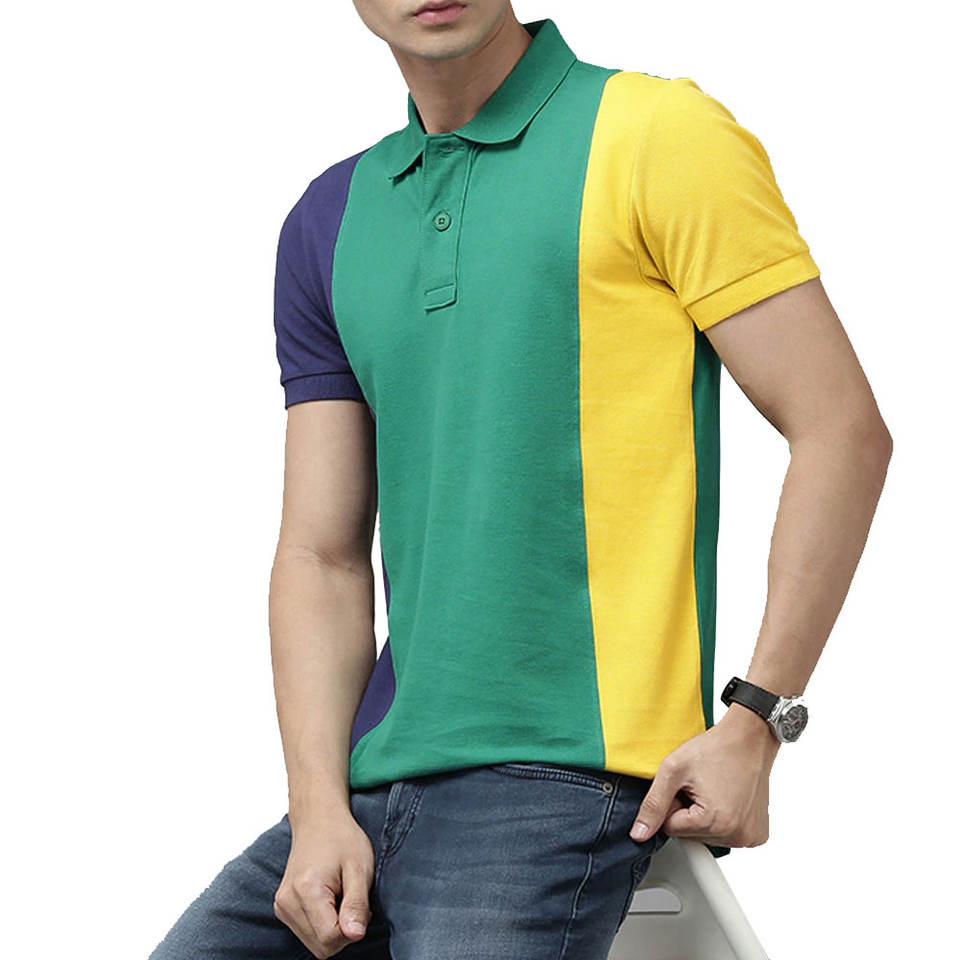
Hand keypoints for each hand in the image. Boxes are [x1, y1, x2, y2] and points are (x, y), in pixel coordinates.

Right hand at [273, 809, 375, 958]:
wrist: (318, 819)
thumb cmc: (341, 838)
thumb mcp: (360, 867)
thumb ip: (357, 904)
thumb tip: (356, 936)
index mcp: (306, 891)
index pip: (331, 939)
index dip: (352, 928)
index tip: (360, 905)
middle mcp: (287, 902)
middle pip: (322, 947)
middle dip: (343, 932)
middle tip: (352, 899)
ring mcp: (282, 906)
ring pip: (314, 945)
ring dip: (333, 929)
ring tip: (340, 896)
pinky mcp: (282, 908)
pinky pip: (307, 934)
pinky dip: (323, 925)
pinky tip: (329, 899)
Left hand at [629, 705, 780, 848]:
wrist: (748, 738)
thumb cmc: (714, 749)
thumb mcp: (673, 770)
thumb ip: (653, 805)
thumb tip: (638, 835)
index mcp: (714, 823)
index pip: (670, 828)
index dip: (672, 803)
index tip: (685, 786)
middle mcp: (736, 836)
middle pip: (690, 835)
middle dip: (688, 811)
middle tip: (700, 786)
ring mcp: (749, 837)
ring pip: (707, 836)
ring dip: (705, 816)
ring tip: (714, 789)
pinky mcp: (757, 834)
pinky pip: (728, 835)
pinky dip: (723, 819)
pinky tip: (728, 797)